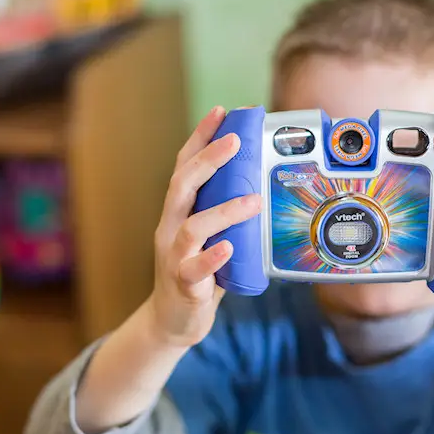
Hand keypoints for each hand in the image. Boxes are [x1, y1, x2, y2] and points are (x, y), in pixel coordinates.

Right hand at [149, 106, 261, 347]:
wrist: (172, 321)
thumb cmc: (198, 274)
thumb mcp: (209, 236)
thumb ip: (225, 214)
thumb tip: (263, 184)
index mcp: (177, 212)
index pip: (183, 167)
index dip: (200, 138)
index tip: (220, 112)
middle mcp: (170, 228)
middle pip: (181, 186)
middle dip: (208, 160)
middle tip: (235, 142)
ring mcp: (174, 257)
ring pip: (192, 227)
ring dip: (223, 211)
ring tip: (252, 201)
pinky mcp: (183, 285)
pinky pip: (194, 270)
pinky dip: (212, 258)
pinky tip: (228, 249)